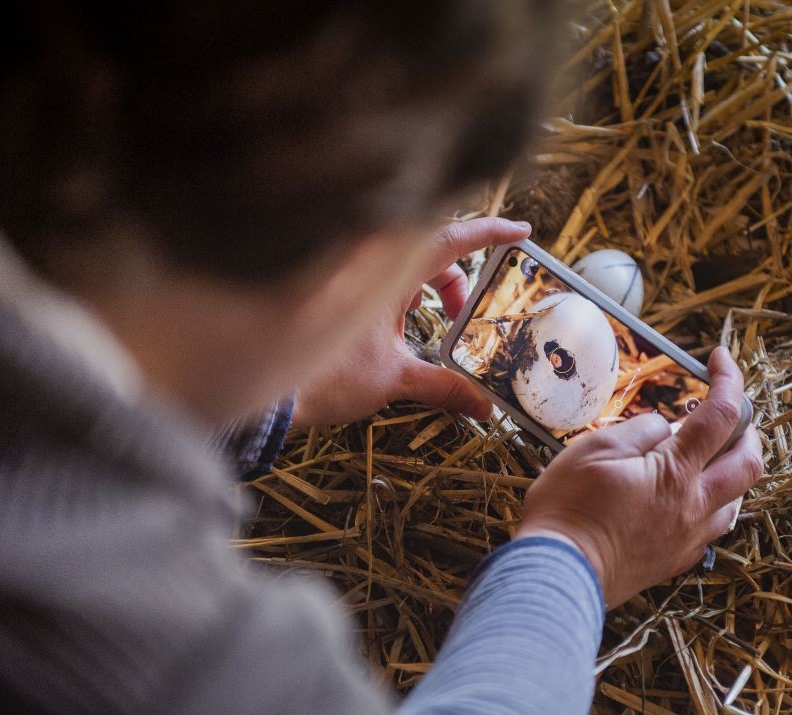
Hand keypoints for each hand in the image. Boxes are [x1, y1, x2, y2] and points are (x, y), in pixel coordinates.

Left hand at [291, 217, 530, 427]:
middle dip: (458, 279)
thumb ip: (442, 386)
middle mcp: (368, 260)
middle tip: (468, 316)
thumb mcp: (393, 378)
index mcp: (387, 269)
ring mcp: (351, 273)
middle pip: (431, 250)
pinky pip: (384, 276)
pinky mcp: (337, 288)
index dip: (489, 233)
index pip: (449, 238)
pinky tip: (407, 324)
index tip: (521, 232)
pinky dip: (405, 292)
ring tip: (441, 324)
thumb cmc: (323, 377)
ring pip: (406, 263)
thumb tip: (482, 405)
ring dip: (431, 287)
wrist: (270, 392)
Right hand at [516, 347, 763, 608]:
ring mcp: (688, 537)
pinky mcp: (676, 561)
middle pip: (748, 462)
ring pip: (737, 500)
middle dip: (748, 431)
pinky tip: (689, 499)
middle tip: (730, 414)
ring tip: (712, 457)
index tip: (722, 358)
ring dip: (733, 472)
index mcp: (676, 472)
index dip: (729, 379)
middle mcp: (693, 506)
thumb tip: (664, 428)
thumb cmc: (568, 510)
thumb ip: (638, 431)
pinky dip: (712, 505)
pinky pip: (711, 529)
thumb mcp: (593, 449)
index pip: (720, 414)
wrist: (560, 574)